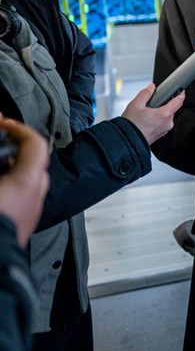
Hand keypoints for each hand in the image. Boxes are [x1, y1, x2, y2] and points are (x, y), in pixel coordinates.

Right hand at [0, 117, 50, 246]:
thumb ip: (0, 156)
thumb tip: (0, 126)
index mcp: (27, 182)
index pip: (35, 144)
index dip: (19, 129)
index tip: (4, 124)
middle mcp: (34, 196)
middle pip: (34, 163)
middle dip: (14, 150)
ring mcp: (30, 214)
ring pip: (28, 183)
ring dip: (12, 171)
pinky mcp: (22, 227)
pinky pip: (21, 199)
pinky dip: (10, 189)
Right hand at [121, 83, 184, 144]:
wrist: (126, 142)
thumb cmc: (131, 126)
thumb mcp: (135, 105)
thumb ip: (145, 94)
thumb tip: (151, 88)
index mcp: (165, 114)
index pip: (179, 101)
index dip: (180, 93)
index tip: (180, 89)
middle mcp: (168, 123)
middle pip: (171, 108)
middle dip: (163, 103)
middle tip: (153, 102)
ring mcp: (165, 130)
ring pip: (166, 116)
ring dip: (159, 112)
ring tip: (146, 113)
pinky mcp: (161, 134)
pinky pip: (162, 123)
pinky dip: (157, 119)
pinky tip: (146, 119)